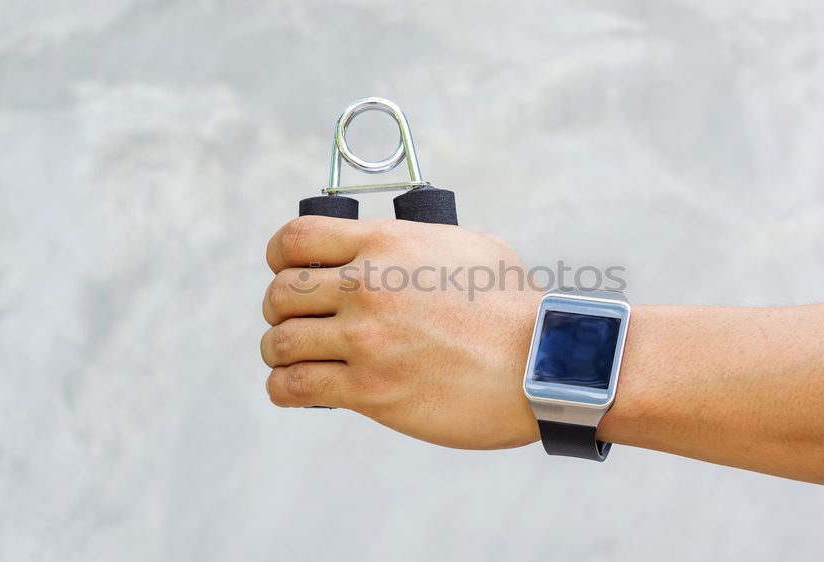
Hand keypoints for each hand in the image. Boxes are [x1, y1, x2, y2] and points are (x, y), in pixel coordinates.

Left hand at [261, 216, 543, 448]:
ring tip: (295, 359)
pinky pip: (294, 387)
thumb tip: (392, 249)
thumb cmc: (515, 307)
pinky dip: (284, 388)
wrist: (544, 363)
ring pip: (281, 343)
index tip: (286, 270)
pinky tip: (295, 389)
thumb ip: (417, 244)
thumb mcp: (468, 248)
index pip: (296, 239)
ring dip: (281, 352)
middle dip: (280, 310)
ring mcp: (366, 339)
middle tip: (298, 323)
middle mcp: (367, 287)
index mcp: (386, 245)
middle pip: (280, 293)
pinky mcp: (370, 390)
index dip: (280, 256)